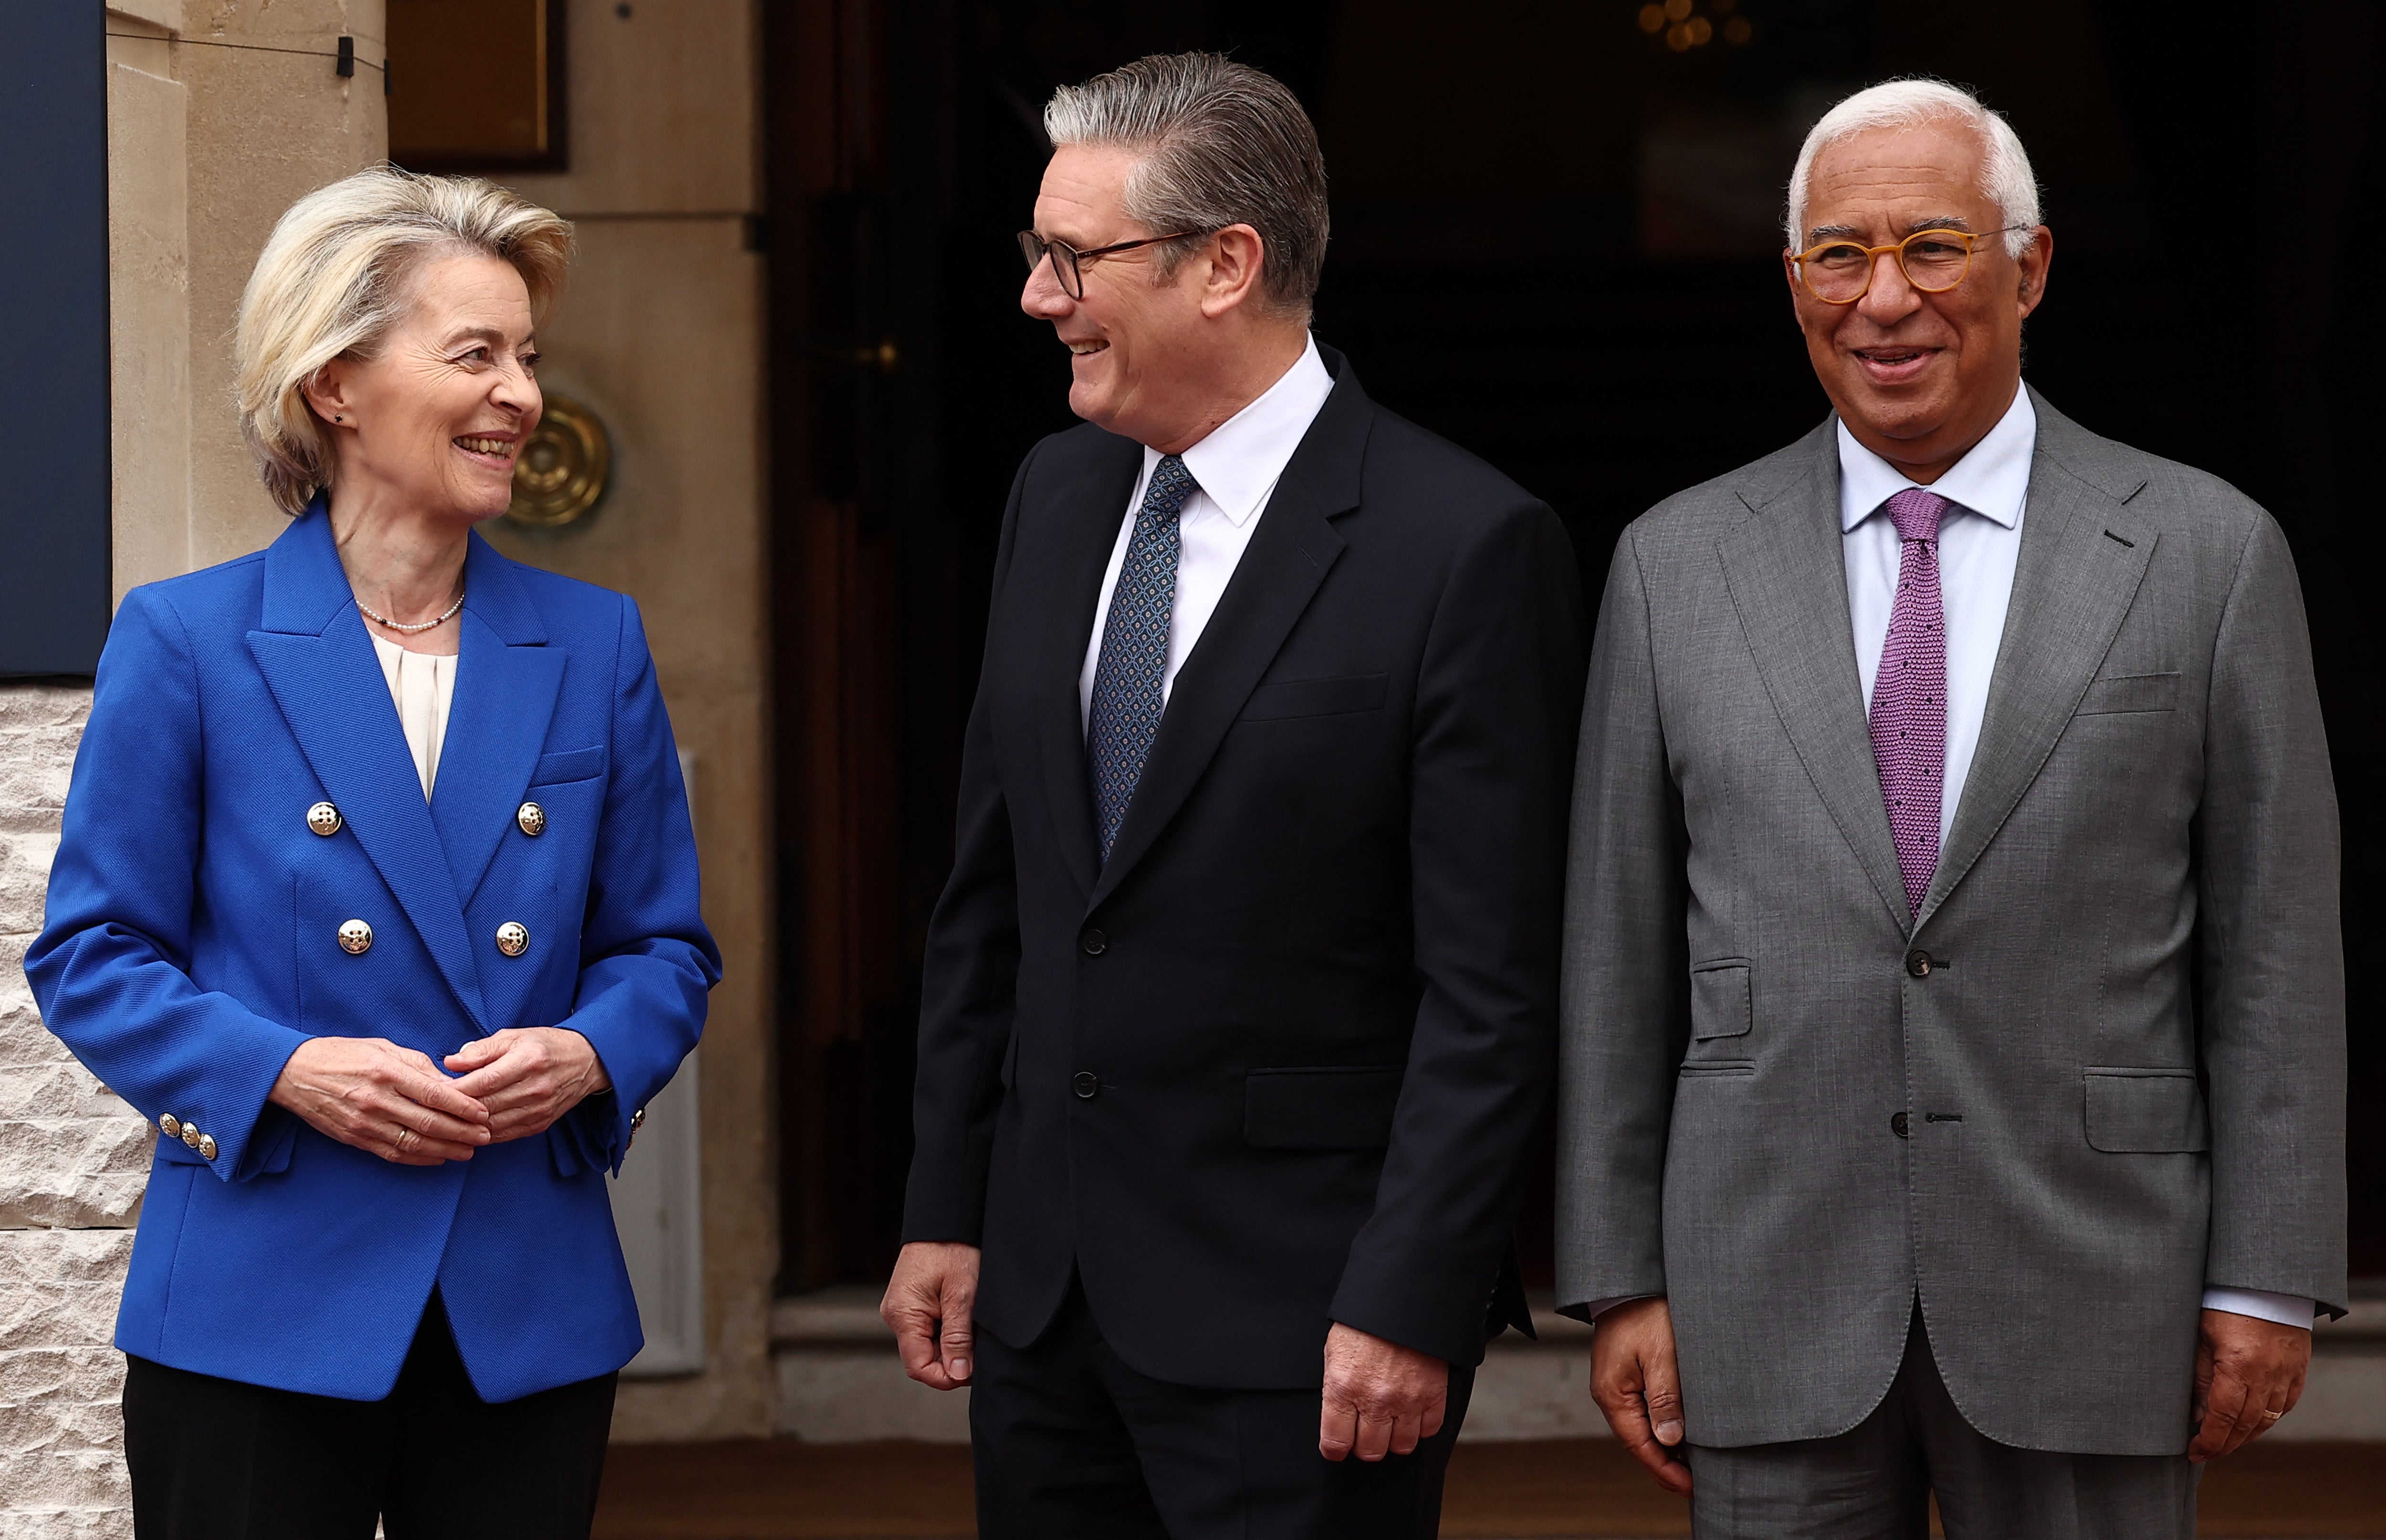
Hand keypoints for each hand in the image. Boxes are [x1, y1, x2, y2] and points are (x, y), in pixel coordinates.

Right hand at [269, 1035, 490, 1164]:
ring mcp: (364, 1122)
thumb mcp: (384, 1048)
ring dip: (446, 1150)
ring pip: (414, 1143)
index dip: (464, 1107)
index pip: (435, 1094)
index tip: (484, 1114)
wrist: (293, 1073)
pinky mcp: (354, 1138)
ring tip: (468, 1152)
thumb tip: (450, 1084)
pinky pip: (392, 1153)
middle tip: (486, 1137)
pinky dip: (419, 1159)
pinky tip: (438, 1158)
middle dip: (463, 1133)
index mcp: (387, 1072)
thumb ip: (418, 1065)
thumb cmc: (344, 1054)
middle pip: (430, 1123)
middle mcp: (377, 1099)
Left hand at [443, 1027, 610, 1142]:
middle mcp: (536, 1087)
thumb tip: (451, 1062)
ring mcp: (540, 1108)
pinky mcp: (540, 1123)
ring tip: (446, 1120)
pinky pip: (504, 1134)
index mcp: (528, 1060)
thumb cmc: (545, 1046)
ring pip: (492, 1124)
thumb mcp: (514, 1036)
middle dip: (456, 1109)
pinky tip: (469, 1128)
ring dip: (467, 1125)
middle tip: (433, 1108)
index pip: (484, 1081)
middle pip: (485, 1105)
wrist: (586, 1062)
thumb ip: (481, 1049)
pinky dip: (483, 1133)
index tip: (435, 1090)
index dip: (456, 1089)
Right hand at [882, 1241, 980, 1389]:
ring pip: (928, 1346)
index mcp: (904, 1315)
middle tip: (979, 1345)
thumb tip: (958, 1374)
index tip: (973, 1369)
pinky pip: (928, 1330)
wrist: (946, 1218)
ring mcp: (903, 1310)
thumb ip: (958, 1337)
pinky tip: (964, 1317)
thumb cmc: (953, 1249)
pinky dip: (948, 1331)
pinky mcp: (912, 1304)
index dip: (947, 1377)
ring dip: (952, 1345)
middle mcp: (897, 1316)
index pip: (919, 1368)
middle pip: (923, 1359)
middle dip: (952, 1360)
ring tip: (972, 1325)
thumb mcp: (962, 1294)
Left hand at [1319, 1324, 1447, 1461]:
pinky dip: (1420, 1426)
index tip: (1337, 1447)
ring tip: (1390, 1422)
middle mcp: (1374, 1399)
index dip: (1335, 1448)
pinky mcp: (1433, 1394)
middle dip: (1365, 1445)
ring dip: (1394, 1438)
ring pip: (1401, 1446)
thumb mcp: (1333, 1352)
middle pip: (1370, 1451)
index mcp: (1342, 1388)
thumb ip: (1336, 1389)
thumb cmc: (1364, 1322)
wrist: (1400, 1298)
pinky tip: (1411, 1412)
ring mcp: (1406, 1400)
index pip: (1336, 1442)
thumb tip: (1337, 1417)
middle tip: (1364, 1432)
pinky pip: (1429, 1430)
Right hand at [1590, 1297, 1691, 1495]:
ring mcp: (1615, 1386)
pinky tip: (1678, 1435)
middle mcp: (1609, 1394)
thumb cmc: (1646, 1313)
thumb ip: (1665, 1399)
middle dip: (1664, 1465)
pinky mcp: (1625, 1378)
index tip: (1690, 1486)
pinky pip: (1641, 1413)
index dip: (1664, 1469)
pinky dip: (1659, 1429)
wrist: (1630, 1284)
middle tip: (1695, 1484)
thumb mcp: (1662, 1356)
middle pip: (1637, 1441)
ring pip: (1640, 1429)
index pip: (1639, 1444)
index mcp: (1612, 1393)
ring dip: (1663, 1449)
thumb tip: (1669, 1440)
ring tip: (1690, 1466)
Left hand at [2189, 1308, 2310, 1461]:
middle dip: (2224, 1444)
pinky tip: (2252, 1424)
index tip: (2194, 1451)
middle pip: (2246, 1425)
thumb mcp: (2201, 1337)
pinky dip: (2268, 1419)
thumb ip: (2200, 1377)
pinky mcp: (2298, 1371)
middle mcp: (2267, 1376)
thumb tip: (2196, 1413)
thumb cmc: (2224, 1304)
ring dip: (2245, 1436)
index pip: (2222, 1417)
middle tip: (2206, 1453)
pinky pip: (2285, 1405)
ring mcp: (2287, 1375)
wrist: (2266, 1282)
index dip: (2208, 1440)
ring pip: (2267, 1419)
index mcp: (2238, 1367)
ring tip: (2225, 1443)